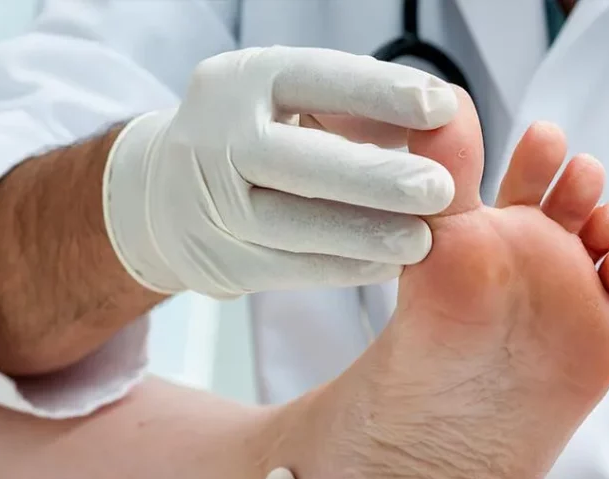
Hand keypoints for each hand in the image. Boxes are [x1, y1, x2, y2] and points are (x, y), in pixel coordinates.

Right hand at [103, 46, 458, 296]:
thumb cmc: (257, 137)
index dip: (378, 93)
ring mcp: (210, 204)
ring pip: (289, 224)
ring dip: (361, 234)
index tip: (441, 110)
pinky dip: (342, 269)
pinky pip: (288, 269)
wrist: (165, 196)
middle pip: (296, 160)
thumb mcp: (292, 102)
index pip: (314, 79)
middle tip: (439, 189)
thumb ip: (357, 110)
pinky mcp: (220, 259)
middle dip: (373, 177)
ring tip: (421, 241)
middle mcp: (216, 137)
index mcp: (243, 81)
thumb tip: (443, 121)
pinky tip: (387, 266)